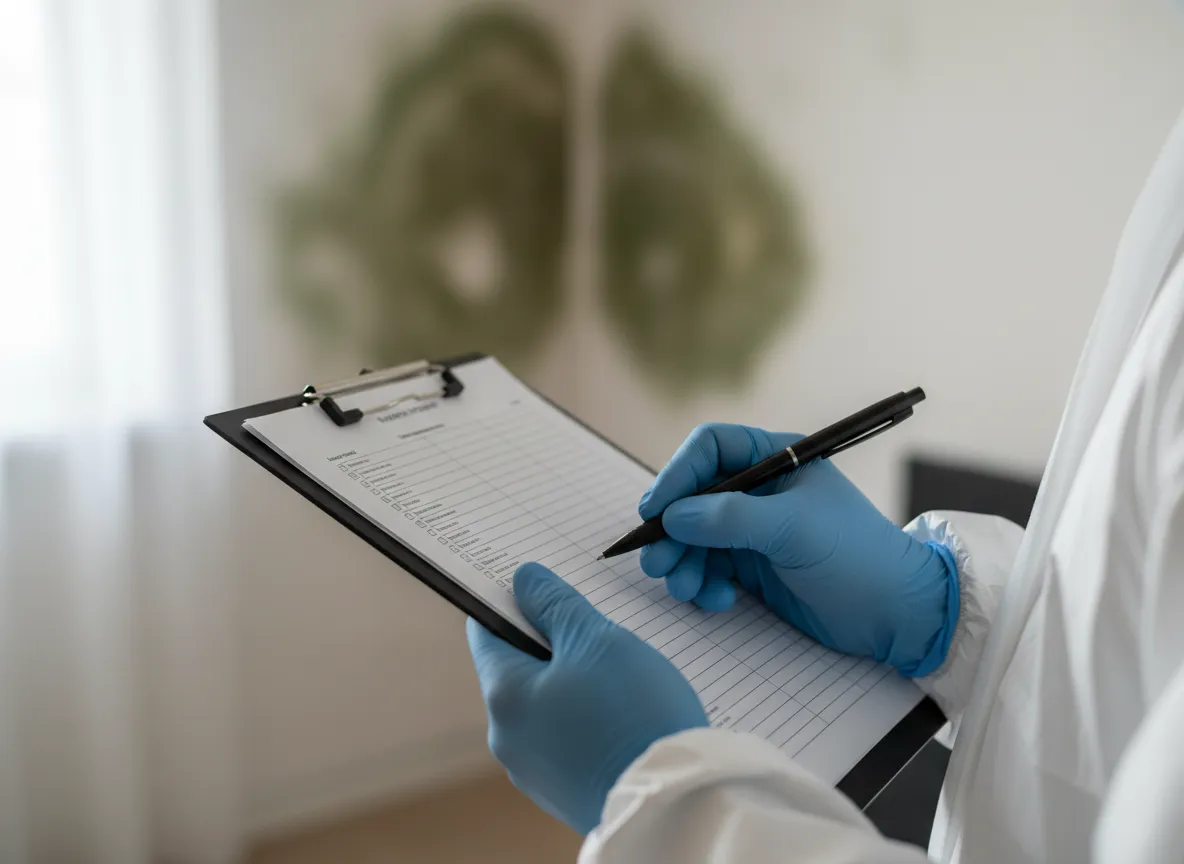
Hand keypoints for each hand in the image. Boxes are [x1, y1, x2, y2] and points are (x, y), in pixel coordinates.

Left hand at [467, 563, 707, 834]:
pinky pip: (567, 740)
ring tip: (621, 675)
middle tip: (599, 630)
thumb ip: (555, 604)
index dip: (511, 602)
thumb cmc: (634, 715)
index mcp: (504, 696)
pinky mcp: (566, 793)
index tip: (542, 587)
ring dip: (574, 682)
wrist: (675, 804)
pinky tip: (625, 715)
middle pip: (519, 669)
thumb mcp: (597, 639)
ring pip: (546, 704)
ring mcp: (535, 771)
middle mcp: (507, 738)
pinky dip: (588, 719)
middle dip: (554, 644)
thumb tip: (523, 579)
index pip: (486, 632)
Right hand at [639, 423, 957, 676]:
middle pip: (693, 497)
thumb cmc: (857, 557)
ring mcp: (754, 529)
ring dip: (682, 562)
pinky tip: (716, 601)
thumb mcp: (794, 529)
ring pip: (694, 537)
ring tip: (684, 587)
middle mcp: (760, 489)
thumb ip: (731, 518)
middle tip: (658, 562)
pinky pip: (708, 568)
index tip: (656, 510)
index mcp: (778, 459)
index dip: (678, 474)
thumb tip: (674, 516)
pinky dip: (702, 584)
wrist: (895, 614)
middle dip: (672, 530)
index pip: (710, 449)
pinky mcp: (753, 567)